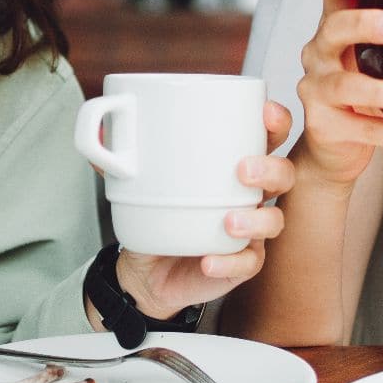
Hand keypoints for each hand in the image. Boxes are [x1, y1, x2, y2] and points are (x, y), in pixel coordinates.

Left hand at [116, 100, 295, 317]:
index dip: (276, 121)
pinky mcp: (240, 264)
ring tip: (228, 221)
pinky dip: (230, 261)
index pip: (269, 135)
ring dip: (256, 219)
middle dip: (271, 167)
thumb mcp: (134, 182)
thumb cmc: (154, 214)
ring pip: (275, 220)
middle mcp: (249, 195)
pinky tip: (208, 259)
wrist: (145, 269)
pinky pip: (248, 263)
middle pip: (284, 175)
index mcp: (232, 162)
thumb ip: (117, 158)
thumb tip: (99, 133)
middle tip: (242, 169)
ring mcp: (250, 230)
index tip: (264, 113)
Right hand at [292, 0, 382, 185]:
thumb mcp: (374, 54)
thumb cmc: (360, 88)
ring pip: (347, 86)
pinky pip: (362, 130)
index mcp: (333, 29)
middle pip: (334, 29)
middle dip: (365, 24)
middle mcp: (319, 54)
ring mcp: (317, 90)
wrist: (334, 145)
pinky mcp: (326, 125)